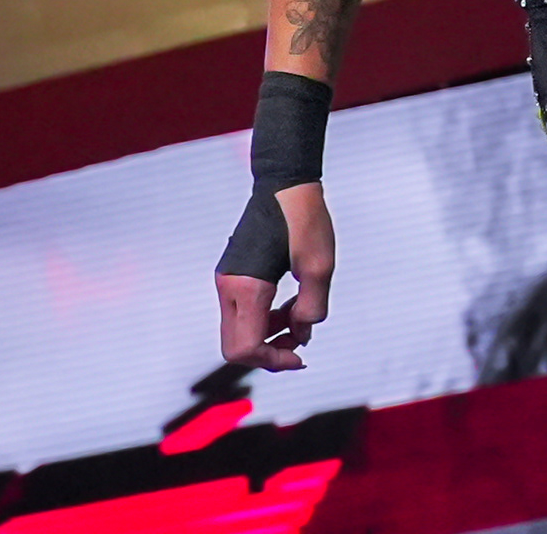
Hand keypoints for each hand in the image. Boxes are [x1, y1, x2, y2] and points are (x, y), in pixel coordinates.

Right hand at [213, 182, 332, 370]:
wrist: (285, 187)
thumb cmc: (305, 222)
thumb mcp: (320, 266)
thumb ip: (312, 307)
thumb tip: (301, 335)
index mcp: (247, 288)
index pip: (246, 347)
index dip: (273, 361)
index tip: (301, 358)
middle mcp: (228, 288)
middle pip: (236, 346)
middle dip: (269, 352)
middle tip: (301, 345)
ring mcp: (226, 282)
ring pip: (238, 331)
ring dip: (269, 335)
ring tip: (301, 320)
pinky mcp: (232, 277)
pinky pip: (241, 313)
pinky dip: (264, 319)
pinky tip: (291, 306)